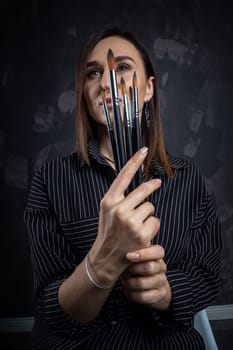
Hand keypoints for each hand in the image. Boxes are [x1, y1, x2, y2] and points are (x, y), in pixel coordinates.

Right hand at [89, 147, 161, 284]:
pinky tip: (141, 234)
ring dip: (148, 214)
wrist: (106, 258)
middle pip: (144, 190)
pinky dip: (151, 226)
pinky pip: (155, 221)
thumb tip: (138, 183)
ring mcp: (131, 221)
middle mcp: (119, 209)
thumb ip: (119, 197)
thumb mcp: (107, 211)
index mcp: (109, 201)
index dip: (135, 161)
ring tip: (137, 225)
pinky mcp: (142, 233)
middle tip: (158, 182)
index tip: (144, 150)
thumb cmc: (108, 232)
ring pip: (150, 207)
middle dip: (152, 186)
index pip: (124, 176)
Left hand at [121, 244, 171, 310]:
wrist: (146, 287)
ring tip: (126, 281)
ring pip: (143, 283)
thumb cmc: (135, 268)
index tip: (128, 256)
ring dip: (130, 283)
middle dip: (133, 270)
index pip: (158, 251)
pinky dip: (132, 294)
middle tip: (126, 270)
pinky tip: (130, 290)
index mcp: (156, 255)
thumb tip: (120, 246)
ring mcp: (162, 281)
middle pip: (149, 267)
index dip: (143, 254)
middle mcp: (161, 267)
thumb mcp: (134, 258)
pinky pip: (143, 296)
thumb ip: (131, 251)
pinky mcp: (159, 295)